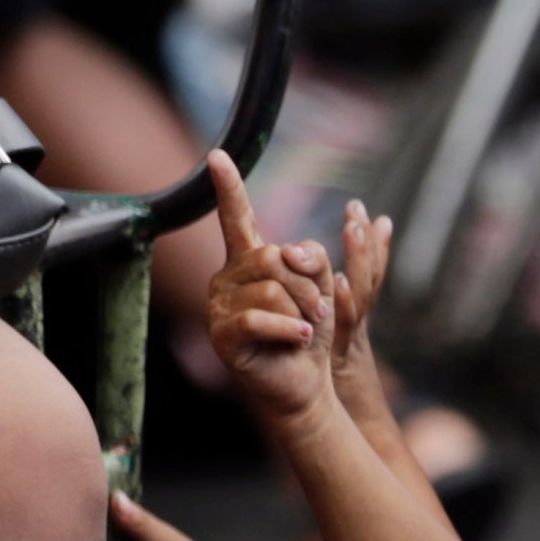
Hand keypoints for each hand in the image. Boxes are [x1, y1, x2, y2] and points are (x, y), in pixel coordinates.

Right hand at [201, 151, 335, 421]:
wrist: (304, 384)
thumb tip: (287, 252)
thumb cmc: (309, 333)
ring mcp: (219, 307)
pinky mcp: (223, 335)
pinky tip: (299, 342)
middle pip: (273, 258)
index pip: (237, 217)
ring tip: (305, 330)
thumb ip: (312, 256)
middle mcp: (227, 278)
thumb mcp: (322, 285)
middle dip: (307, 285)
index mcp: (249, 260)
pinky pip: (260, 318)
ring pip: (271, 289)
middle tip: (316, 311)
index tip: (217, 156)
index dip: (229, 187)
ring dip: (302, 311)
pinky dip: (290, 331)